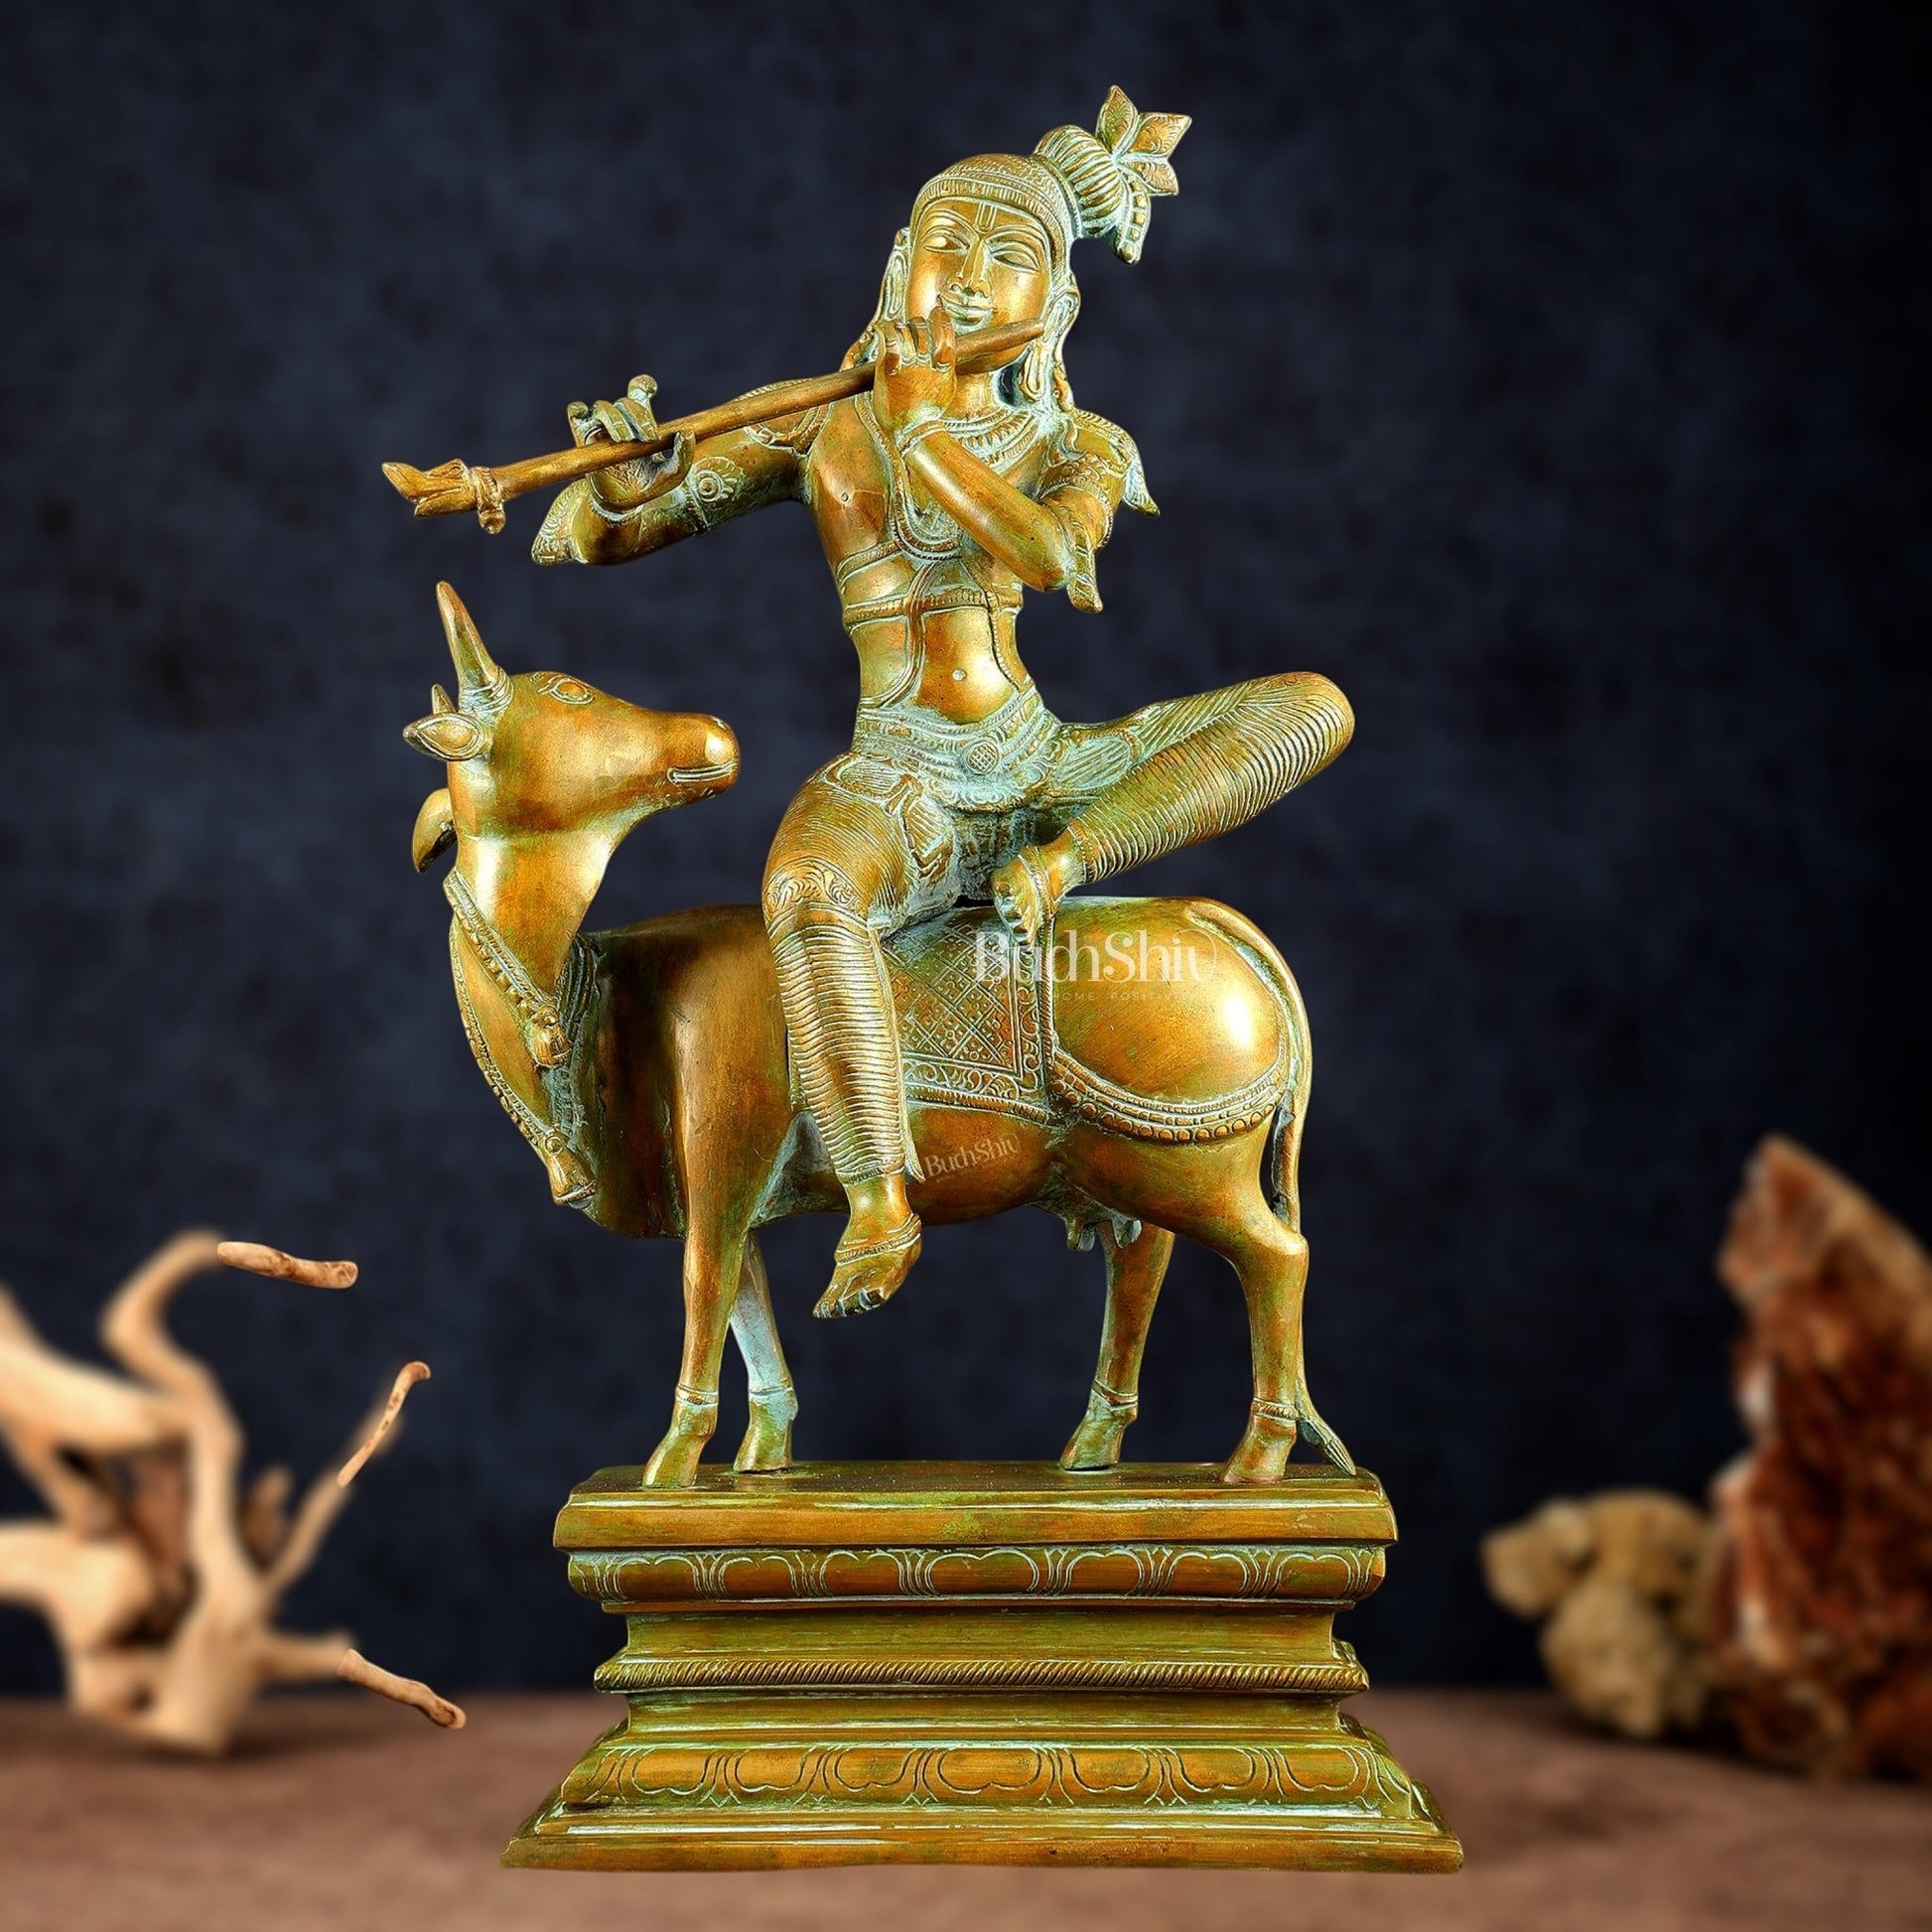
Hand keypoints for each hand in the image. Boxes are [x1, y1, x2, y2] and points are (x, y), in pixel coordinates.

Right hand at [566, 374, 693, 513]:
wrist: (624, 505)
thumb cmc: (647, 486)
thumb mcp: (671, 475)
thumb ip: (683, 456)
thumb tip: (686, 432)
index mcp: (640, 421)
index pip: (639, 391)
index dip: (643, 385)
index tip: (652, 391)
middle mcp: (619, 420)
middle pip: (625, 402)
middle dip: (638, 416)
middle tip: (648, 437)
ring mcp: (600, 427)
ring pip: (602, 406)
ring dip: (615, 419)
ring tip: (624, 440)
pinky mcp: (582, 436)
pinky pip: (576, 412)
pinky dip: (579, 411)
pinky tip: (589, 422)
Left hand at [871, 307, 956, 441]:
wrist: (914, 435)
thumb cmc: (928, 417)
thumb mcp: (946, 391)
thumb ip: (946, 372)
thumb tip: (946, 360)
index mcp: (943, 368)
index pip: (946, 333)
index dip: (941, 318)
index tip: (937, 309)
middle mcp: (927, 364)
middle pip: (922, 329)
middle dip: (915, 324)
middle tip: (907, 330)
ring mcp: (909, 366)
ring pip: (905, 330)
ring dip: (898, 327)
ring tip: (893, 333)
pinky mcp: (890, 370)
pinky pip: (889, 339)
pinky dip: (884, 330)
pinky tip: (880, 331)